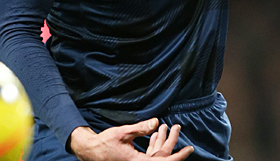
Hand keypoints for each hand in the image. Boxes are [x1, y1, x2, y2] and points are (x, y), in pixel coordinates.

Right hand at [70, 119, 193, 160]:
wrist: (90, 150)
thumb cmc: (105, 142)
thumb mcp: (123, 133)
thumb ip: (140, 128)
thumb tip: (157, 122)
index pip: (163, 160)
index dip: (178, 156)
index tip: (189, 149)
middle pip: (162, 157)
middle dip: (173, 145)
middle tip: (183, 137)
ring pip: (156, 156)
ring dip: (164, 143)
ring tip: (171, 129)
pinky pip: (149, 156)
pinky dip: (155, 146)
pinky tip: (156, 135)